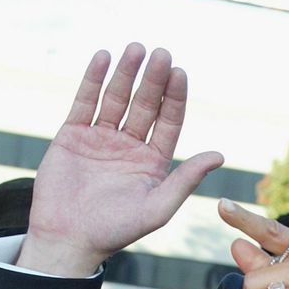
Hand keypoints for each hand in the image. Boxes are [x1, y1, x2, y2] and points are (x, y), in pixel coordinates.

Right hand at [20, 44, 223, 276]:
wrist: (69, 238)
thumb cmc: (117, 229)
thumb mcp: (159, 206)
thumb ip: (187, 178)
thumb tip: (219, 155)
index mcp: (152, 162)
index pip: (168, 122)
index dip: (174, 98)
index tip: (180, 73)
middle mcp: (129, 146)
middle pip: (144, 105)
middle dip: (153, 80)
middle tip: (161, 53)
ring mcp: (101, 138)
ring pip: (116, 98)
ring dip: (126, 74)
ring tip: (135, 49)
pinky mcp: (72, 134)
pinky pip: (85, 101)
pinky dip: (93, 80)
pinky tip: (103, 58)